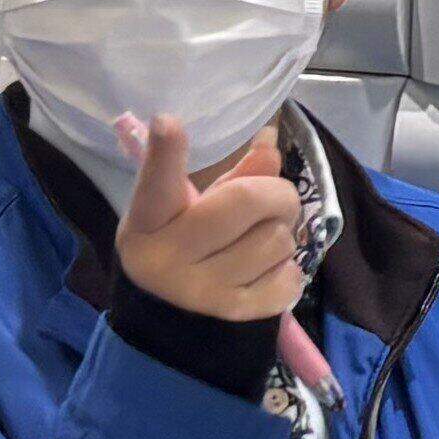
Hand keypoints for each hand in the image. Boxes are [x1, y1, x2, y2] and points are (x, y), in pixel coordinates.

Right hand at [114, 112, 303, 325]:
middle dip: (276, 193)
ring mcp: (202, 290)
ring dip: (282, 233)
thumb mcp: (189, 204)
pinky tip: (268, 269)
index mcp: (148, 220)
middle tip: (273, 199)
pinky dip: (288, 268)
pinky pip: (289, 277)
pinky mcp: (233, 314)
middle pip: (247, 201)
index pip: (159, 183)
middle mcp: (169, 257)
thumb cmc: (181, 241)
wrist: (167, 316)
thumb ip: (231, 174)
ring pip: (277, 239)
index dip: (165, 152)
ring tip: (261, 238)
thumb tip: (270, 142)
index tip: (167, 122)